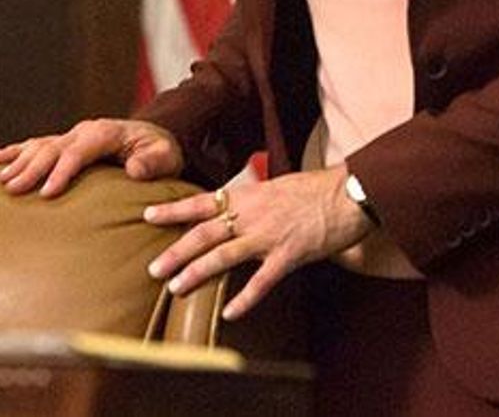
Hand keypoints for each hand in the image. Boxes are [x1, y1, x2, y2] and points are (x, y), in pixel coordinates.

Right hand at [0, 118, 183, 197]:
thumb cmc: (161, 152)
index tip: (48, 193)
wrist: (155, 141)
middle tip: (13, 190)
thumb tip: (133, 169)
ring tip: (2, 180)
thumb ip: (153, 163)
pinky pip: (36, 144)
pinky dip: (15, 150)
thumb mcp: (166, 157)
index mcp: (107, 133)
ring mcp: (74, 135)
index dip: (63, 170)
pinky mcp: (66, 143)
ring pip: (41, 145)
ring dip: (20, 161)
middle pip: (54, 148)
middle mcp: (86, 130)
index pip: (80, 151)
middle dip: (33, 168)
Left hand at [143, 164, 371, 320]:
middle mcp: (254, 214)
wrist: (350, 193)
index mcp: (250, 196)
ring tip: (176, 288)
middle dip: (177, 250)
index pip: (204, 201)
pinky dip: (245, 298)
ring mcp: (270, 235)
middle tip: (153, 267)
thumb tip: (235, 206)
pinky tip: (230, 313)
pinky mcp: (290, 254)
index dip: (175, 209)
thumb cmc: (317, 189)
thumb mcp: (279, 186)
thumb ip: (254, 199)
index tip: (149, 213)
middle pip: (206, 232)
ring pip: (225, 255)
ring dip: (198, 272)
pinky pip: (262, 280)